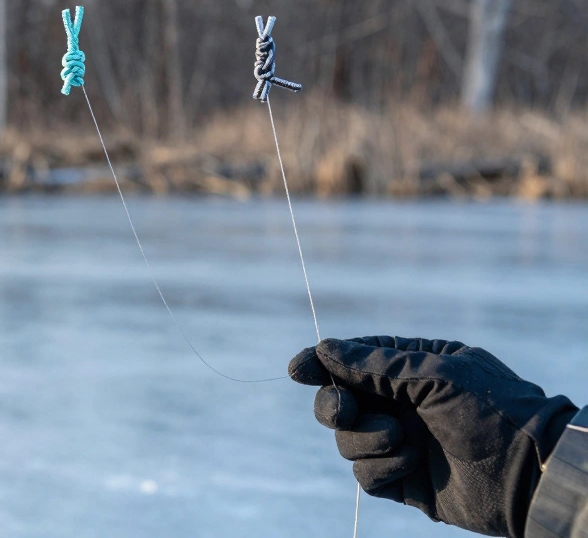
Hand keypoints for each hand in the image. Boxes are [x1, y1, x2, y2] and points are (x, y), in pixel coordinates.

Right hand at [289, 337, 575, 537]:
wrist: (530, 473)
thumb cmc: (491, 410)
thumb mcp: (434, 375)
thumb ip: (376, 364)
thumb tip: (325, 348)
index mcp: (410, 368)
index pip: (353, 360)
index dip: (321, 363)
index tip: (298, 369)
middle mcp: (400, 404)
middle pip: (338, 401)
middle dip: (335, 405)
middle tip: (345, 411)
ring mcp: (399, 442)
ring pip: (346, 440)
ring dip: (366, 440)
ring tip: (401, 441)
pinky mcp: (401, 480)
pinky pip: (364, 474)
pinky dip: (379, 469)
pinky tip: (409, 464)